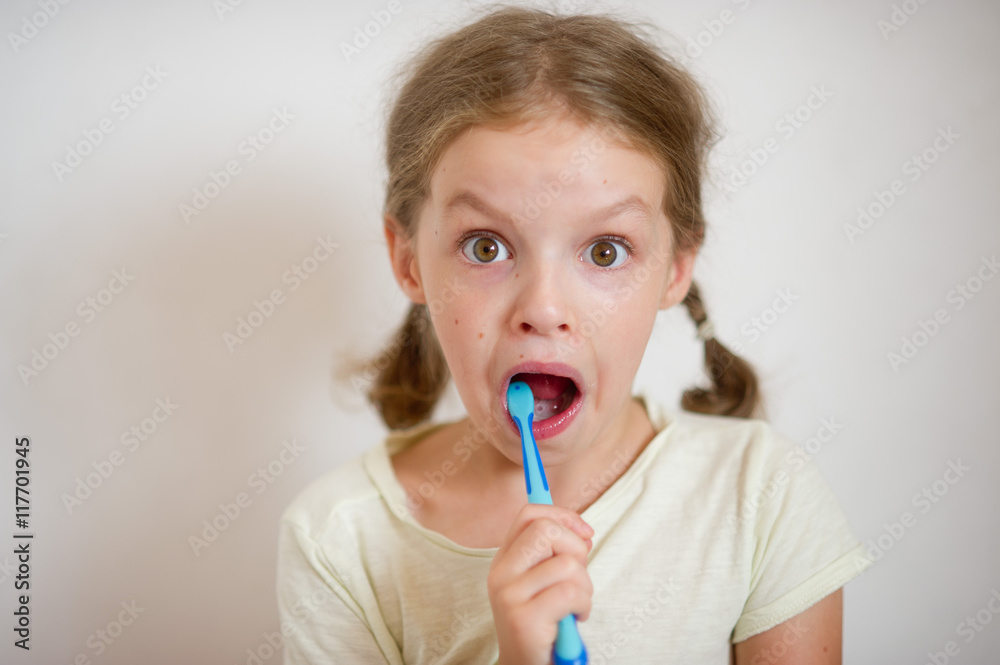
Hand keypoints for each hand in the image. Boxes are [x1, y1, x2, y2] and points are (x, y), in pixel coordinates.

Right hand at [487, 503, 593, 664]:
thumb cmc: (542, 623)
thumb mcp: (544, 582)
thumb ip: (558, 554)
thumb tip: (584, 532)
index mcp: (505, 559)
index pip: (530, 514)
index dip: (563, 516)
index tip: (584, 533)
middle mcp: (501, 572)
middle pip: (546, 530)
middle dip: (577, 549)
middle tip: (578, 576)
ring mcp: (509, 594)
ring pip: (566, 564)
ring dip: (585, 585)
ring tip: (576, 603)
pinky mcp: (523, 618)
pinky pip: (570, 592)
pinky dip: (583, 605)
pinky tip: (575, 617)